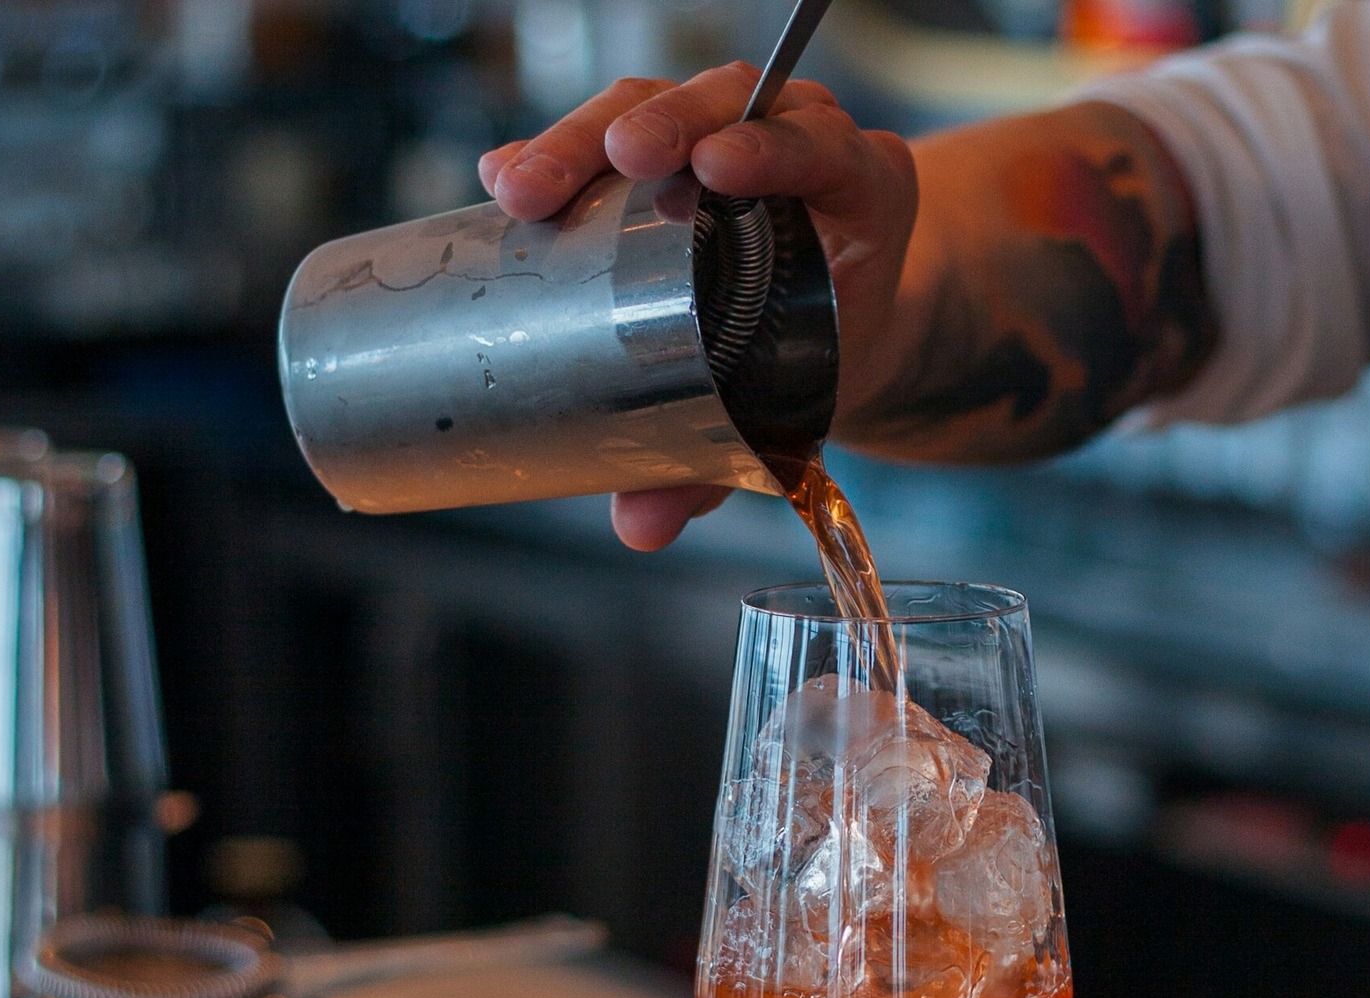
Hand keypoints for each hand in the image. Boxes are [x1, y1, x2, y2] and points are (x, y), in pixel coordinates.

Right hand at [478, 63, 918, 550]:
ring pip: (662, 101)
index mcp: (862, 191)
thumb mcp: (790, 406)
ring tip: (530, 185)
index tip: (718, 166)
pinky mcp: (672, 135)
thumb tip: (640, 524)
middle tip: (615, 162)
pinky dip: (562, 144)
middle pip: (728, 103)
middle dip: (663, 126)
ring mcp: (732, 126)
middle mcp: (802, 140)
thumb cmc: (822, 354)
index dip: (775, 148)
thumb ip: (721, 464)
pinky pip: (619, 119)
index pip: (824, 148)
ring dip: (588, 134)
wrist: (835, 331)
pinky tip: (508, 178)